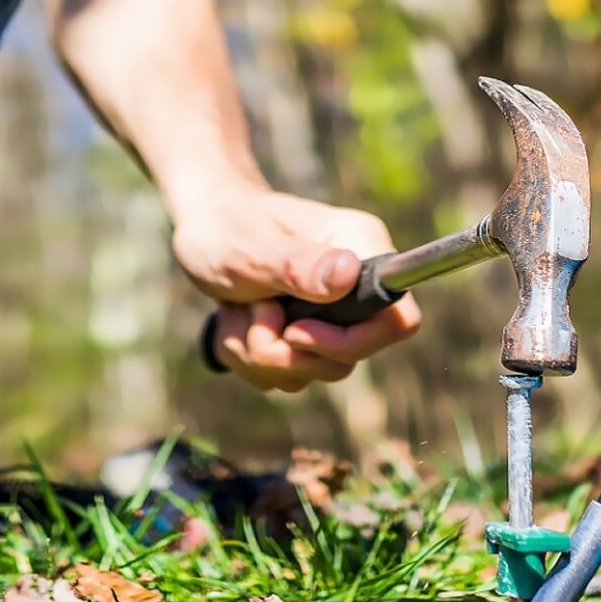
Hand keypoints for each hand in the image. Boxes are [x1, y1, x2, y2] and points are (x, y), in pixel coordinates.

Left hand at [172, 182, 420, 391]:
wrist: (203, 227)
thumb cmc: (229, 226)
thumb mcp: (254, 246)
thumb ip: (298, 265)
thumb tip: (349, 275)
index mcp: (361, 249)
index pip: (398, 319)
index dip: (351, 341)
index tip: (296, 330)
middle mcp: (354, 288)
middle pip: (347, 359)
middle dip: (285, 350)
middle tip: (253, 310)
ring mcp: (329, 318)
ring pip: (309, 373)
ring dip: (258, 350)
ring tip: (238, 307)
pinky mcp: (301, 339)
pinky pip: (281, 376)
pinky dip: (245, 356)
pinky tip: (234, 318)